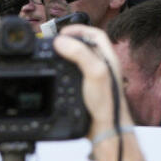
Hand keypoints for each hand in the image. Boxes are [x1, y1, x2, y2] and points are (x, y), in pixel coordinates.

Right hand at [53, 25, 145, 160]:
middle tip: (54, 43)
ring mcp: (94, 80)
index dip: (79, 30)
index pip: (95, 35)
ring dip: (66, 56)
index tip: (62, 34)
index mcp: (107, 59)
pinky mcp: (86, 91)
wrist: (105, 130)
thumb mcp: (95, 73)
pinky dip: (63, 71)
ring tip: (53, 56)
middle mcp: (102, 67)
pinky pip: (74, 75)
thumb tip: (62, 42)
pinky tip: (56, 75)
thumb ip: (81, 54)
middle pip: (86, 46)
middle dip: (70, 41)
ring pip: (79, 60)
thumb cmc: (107, 105)